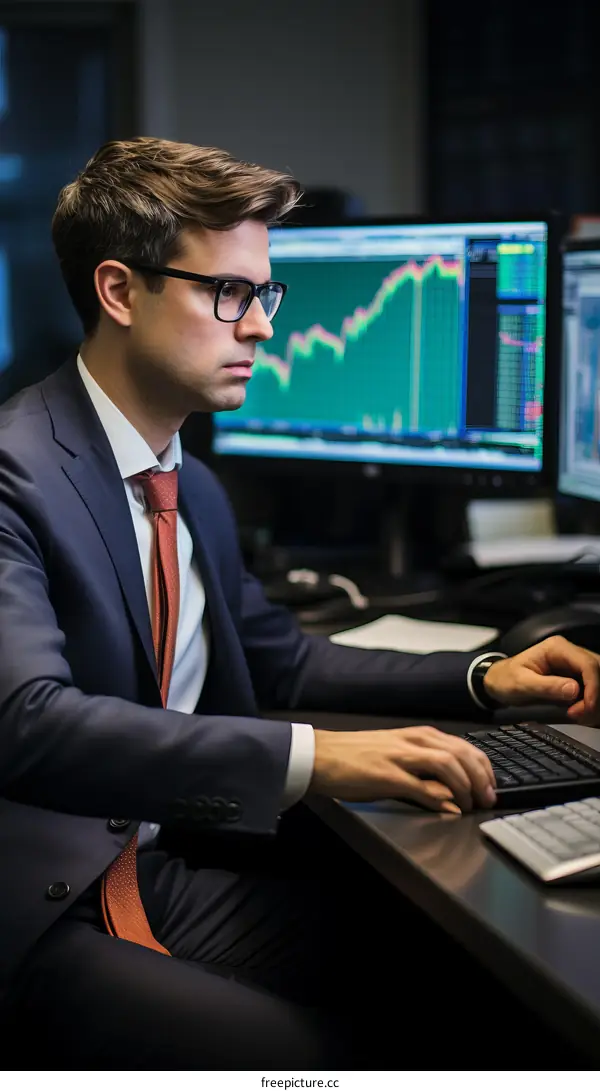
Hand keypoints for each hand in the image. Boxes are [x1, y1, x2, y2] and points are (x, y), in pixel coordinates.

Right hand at [310, 726, 496, 812]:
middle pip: (461, 754)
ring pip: (447, 765)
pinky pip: (421, 786)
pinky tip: (449, 809)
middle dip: (481, 778)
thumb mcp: (396, 755)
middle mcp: (413, 741)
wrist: (321, 756)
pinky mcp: (387, 775)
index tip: (490, 785)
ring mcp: (401, 757)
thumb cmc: (356, 756)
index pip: (463, 746)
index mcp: (417, 736)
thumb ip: (423, 768)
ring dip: (465, 786)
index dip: (483, 767)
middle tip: (488, 798)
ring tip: (472, 804)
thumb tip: (450, 790)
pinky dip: (440, 798)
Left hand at [484, 636, 599, 725]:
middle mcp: (569, 654)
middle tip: (582, 714)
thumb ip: (547, 686)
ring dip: (594, 701)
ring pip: (599, 681)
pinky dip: (590, 704)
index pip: (587, 663)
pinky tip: (580, 714)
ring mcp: (574, 666)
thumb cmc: (505, 679)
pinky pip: (592, 690)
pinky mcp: (575, 679)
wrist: (498, 682)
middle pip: (598, 671)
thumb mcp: (521, 684)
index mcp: (557, 648)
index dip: (593, 686)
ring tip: (580, 716)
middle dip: (595, 696)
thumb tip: (573, 689)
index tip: (587, 707)